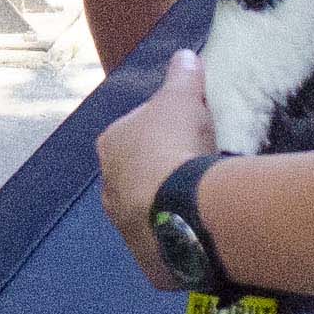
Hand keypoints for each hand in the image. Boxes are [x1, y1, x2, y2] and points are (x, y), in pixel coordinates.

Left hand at [94, 55, 219, 287]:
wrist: (178, 207)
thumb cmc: (173, 144)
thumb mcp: (180, 98)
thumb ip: (181, 76)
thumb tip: (185, 55)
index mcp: (111, 146)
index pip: (136, 130)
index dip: (163, 128)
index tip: (190, 130)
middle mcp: (109, 187)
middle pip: (141, 172)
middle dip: (164, 169)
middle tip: (200, 164)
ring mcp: (125, 226)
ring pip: (151, 209)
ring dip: (171, 204)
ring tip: (205, 199)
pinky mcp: (148, 258)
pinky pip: (167, 242)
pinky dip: (183, 236)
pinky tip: (204, 229)